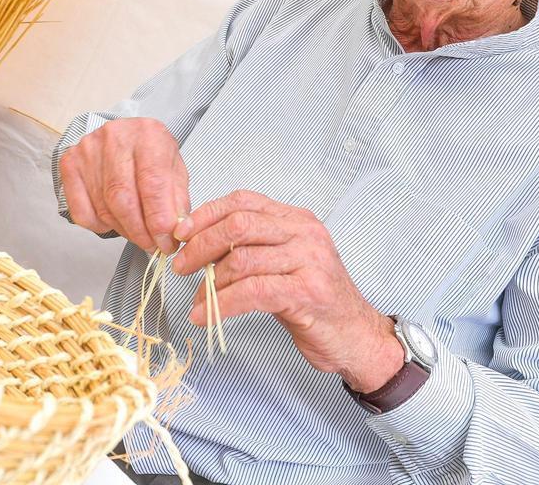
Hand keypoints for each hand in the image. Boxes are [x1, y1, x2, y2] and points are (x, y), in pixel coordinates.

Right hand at [58, 117, 189, 254]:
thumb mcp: (175, 169)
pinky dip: (100, 226)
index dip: (159, 220)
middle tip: (152, 245)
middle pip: (123, 199)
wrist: (125, 134)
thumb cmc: (151, 153)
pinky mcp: (70, 165)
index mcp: (148, 135)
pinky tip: (114, 220)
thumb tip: (176, 232)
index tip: (166, 243)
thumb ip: (177, 201)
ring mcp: (88, 151)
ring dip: (124, 230)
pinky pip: (82, 213)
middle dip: (140, 231)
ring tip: (138, 233)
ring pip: (104, 209)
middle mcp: (115, 138)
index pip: (152, 184)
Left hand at [172, 189, 404, 391]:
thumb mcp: (284, 265)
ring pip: (241, 260)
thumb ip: (252, 248)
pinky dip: (221, 305)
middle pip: (238, 225)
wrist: (357, 337)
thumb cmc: (315, 303)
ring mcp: (309, 261)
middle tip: (182, 267)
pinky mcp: (306, 292)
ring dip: (209, 283)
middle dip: (201, 246)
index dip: (206, 215)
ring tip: (197, 300)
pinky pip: (251, 292)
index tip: (181, 233)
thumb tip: (199, 245)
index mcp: (297, 220)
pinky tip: (205, 316)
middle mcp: (305, 233)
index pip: (243, 201)